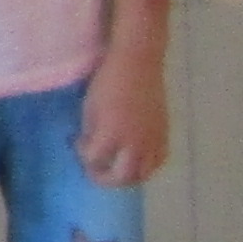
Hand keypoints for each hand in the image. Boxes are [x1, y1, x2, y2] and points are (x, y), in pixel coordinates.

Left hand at [79, 46, 171, 188]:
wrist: (138, 63)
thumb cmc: (108, 81)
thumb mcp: (90, 106)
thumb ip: (90, 131)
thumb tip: (90, 146)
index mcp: (111, 133)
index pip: (94, 160)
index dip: (82, 155)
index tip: (79, 143)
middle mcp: (134, 142)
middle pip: (121, 177)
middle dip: (104, 178)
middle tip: (95, 171)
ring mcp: (152, 140)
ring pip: (143, 174)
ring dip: (127, 178)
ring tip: (116, 170)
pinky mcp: (164, 133)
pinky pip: (159, 161)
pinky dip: (147, 167)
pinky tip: (137, 161)